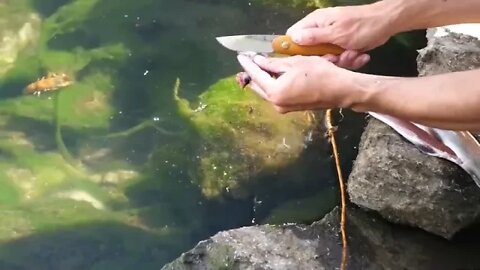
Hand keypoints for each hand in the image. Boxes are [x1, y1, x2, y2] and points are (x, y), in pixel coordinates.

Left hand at [236, 54, 364, 112]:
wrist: (340, 90)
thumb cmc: (319, 74)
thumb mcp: (294, 63)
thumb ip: (273, 64)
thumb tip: (258, 61)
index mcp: (275, 92)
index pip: (256, 75)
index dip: (248, 64)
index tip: (241, 56)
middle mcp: (276, 103)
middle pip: (259, 86)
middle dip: (253, 72)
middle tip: (250, 58)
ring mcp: (283, 108)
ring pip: (267, 91)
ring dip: (263, 79)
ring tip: (260, 64)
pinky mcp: (290, 108)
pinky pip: (276, 95)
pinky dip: (272, 84)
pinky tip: (274, 74)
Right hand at [287, 4, 393, 68]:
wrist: (387, 24)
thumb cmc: (361, 26)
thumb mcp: (336, 33)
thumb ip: (314, 37)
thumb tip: (293, 38)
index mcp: (315, 22)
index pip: (294, 35)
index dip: (296, 49)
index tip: (306, 59)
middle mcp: (321, 30)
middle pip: (311, 52)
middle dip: (324, 59)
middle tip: (336, 58)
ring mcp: (332, 39)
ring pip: (326, 58)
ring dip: (340, 60)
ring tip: (352, 54)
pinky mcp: (342, 46)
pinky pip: (339, 59)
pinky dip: (349, 59)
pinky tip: (359, 55)